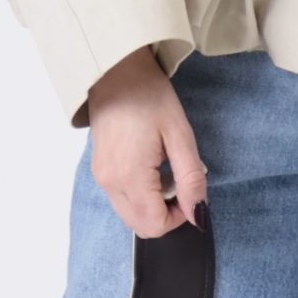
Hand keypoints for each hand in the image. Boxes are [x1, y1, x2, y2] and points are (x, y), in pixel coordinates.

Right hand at [84, 47, 207, 237]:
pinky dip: (139, 193)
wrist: (115, 70)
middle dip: (166, 213)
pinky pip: (121, 198)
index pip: (155, 225)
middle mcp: (109, 183)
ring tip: (164, 169)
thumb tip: (199, 216)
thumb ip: (191, 180)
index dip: (180, 217)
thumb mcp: (180, 136)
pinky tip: (150, 165)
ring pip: (130, 215)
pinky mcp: (98, 170)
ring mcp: (100, 177)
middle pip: (140, 226)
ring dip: (152, 203)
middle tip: (179, 180)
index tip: (190, 190)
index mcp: (129, 176)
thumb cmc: (149, 96)